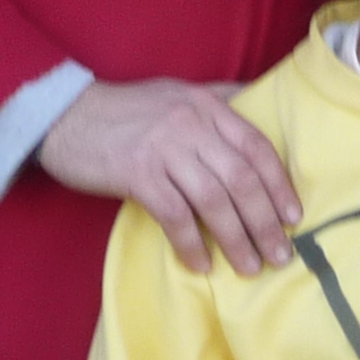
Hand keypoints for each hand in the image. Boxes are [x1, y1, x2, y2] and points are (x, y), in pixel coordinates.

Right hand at [36, 78, 298, 274]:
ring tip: (249, 266)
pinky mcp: (136, 172)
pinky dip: (191, 243)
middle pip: (241, 177)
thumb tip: (258, 105)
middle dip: (265, 220)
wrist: (64, 116)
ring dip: (236, 238)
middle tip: (280, 254)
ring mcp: (163, 147)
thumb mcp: (176, 94)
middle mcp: (190, 123)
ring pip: (213, 199)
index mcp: (206, 105)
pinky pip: (174, 215)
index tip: (294, 216)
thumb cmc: (124, 112)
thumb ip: (217, 101)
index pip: (256, 145)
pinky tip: (200, 264)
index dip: (279, 184)